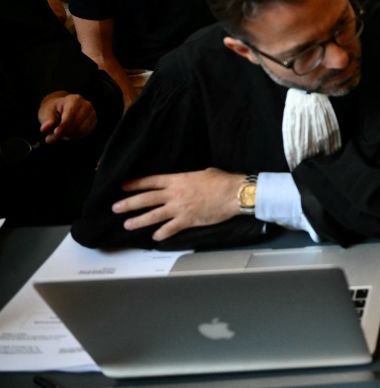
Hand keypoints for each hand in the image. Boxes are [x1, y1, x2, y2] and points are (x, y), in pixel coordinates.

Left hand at [37, 91, 96, 143]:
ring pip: (82, 129)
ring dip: (69, 135)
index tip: (56, 133)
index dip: (63, 125)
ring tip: (59, 134)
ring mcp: (92, 113)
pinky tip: (68, 133)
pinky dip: (76, 135)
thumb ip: (46, 121)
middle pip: (76, 123)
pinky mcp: (94, 121)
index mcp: (74, 99)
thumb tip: (44, 128)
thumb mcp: (46, 112)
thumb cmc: (54, 110)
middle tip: (51, 137)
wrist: (63, 108)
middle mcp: (86, 105)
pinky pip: (86, 132)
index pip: (70, 115)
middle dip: (64, 132)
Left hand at [112, 168, 243, 241]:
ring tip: (127, 224)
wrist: (234, 194)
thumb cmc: (222, 181)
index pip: (151, 181)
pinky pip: (170, 229)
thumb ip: (191, 178)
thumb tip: (189, 180)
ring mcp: (179, 209)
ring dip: (138, 221)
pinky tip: (155, 237)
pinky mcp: (187, 221)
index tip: (124, 186)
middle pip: (146, 199)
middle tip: (115, 208)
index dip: (136, 184)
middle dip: (129, 203)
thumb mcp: (204, 173)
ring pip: (153, 216)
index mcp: (178, 180)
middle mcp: (174, 194)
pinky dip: (161, 233)